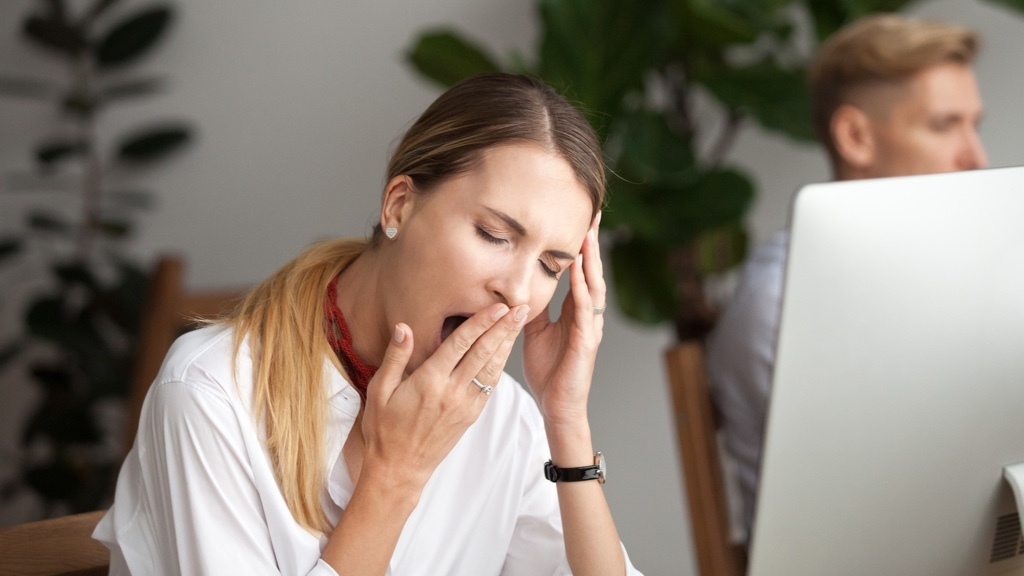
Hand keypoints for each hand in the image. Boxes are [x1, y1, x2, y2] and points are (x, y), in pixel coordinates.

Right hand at [358, 302, 527, 492]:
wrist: (399, 468)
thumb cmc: (384, 429)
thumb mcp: (379, 390)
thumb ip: (395, 357)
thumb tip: (404, 327)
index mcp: (429, 381)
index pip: (461, 344)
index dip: (481, 322)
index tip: (497, 306)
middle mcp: (451, 392)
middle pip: (483, 353)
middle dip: (503, 328)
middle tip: (521, 307)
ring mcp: (464, 405)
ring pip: (492, 369)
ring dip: (507, 344)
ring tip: (520, 323)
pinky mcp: (471, 416)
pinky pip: (489, 387)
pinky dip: (500, 366)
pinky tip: (506, 352)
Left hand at [522, 212, 605, 428]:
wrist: (557, 406)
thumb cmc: (548, 371)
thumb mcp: (533, 331)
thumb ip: (531, 307)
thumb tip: (517, 285)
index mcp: (575, 311)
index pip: (580, 271)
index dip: (581, 246)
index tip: (581, 218)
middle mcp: (587, 315)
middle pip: (592, 271)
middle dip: (592, 243)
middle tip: (594, 213)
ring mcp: (589, 327)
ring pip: (594, 286)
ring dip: (591, 260)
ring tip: (589, 234)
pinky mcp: (586, 342)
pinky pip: (585, 311)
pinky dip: (583, 290)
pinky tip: (579, 273)